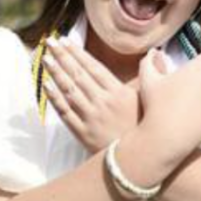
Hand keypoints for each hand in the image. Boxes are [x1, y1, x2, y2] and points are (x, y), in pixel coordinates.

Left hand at [41, 38, 140, 153]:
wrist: (140, 160)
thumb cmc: (146, 126)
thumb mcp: (151, 98)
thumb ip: (149, 73)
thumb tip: (155, 52)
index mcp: (118, 92)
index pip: (93, 67)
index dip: (78, 53)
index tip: (65, 40)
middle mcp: (103, 102)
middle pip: (78, 75)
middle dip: (62, 57)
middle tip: (49, 42)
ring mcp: (91, 118)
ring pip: (69, 91)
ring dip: (56, 74)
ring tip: (45, 58)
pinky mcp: (83, 133)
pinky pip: (65, 113)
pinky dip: (55, 99)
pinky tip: (46, 86)